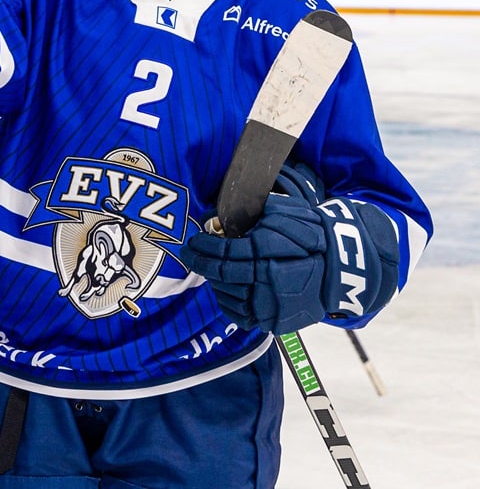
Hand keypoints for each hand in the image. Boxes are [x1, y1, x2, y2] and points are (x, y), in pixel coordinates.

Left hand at [180, 162, 400, 333]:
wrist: (344, 270)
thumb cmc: (313, 237)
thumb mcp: (289, 213)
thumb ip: (257, 213)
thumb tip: (224, 213)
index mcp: (270, 251)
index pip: (225, 251)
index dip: (205, 246)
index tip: (194, 241)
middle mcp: (269, 279)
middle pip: (223, 274)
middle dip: (201, 263)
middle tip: (190, 254)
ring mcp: (273, 303)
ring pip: (229, 295)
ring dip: (214, 282)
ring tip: (209, 270)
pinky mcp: (276, 321)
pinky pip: (241, 316)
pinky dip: (227, 303)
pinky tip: (224, 290)